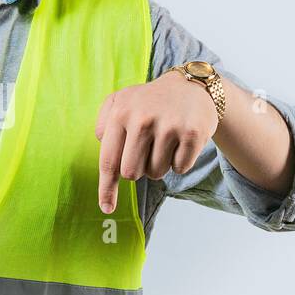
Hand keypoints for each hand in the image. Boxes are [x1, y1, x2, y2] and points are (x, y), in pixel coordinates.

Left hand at [95, 68, 218, 213]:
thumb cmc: (150, 101)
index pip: (108, 160)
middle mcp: (142, 119)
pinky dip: (179, 161)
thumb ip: (103, 124)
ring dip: (159, 164)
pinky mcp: (192, 134)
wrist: (192, 86)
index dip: (106, 188)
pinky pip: (179, 169)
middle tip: (146, 151)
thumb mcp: (120, 101)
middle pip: (131, 173)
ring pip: (156, 173)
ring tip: (164, 140)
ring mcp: (168, 126)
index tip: (107, 208)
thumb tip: (102, 148)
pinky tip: (180, 141)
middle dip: (137, 170)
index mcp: (120, 113)